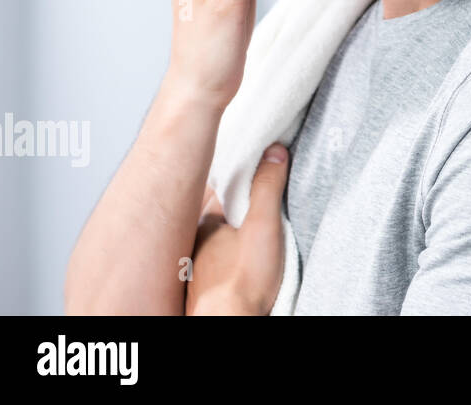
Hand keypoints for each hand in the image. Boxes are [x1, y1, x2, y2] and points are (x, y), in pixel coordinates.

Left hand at [186, 144, 289, 315]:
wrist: (231, 319)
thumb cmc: (245, 277)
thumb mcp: (264, 225)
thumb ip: (268, 186)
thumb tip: (275, 151)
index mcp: (206, 221)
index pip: (224, 191)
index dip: (244, 183)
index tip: (262, 177)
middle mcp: (196, 242)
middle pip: (221, 216)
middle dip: (238, 213)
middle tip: (260, 213)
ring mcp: (197, 266)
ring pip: (218, 242)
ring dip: (232, 239)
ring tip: (253, 241)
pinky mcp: (204, 287)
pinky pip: (217, 265)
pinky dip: (228, 262)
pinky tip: (241, 266)